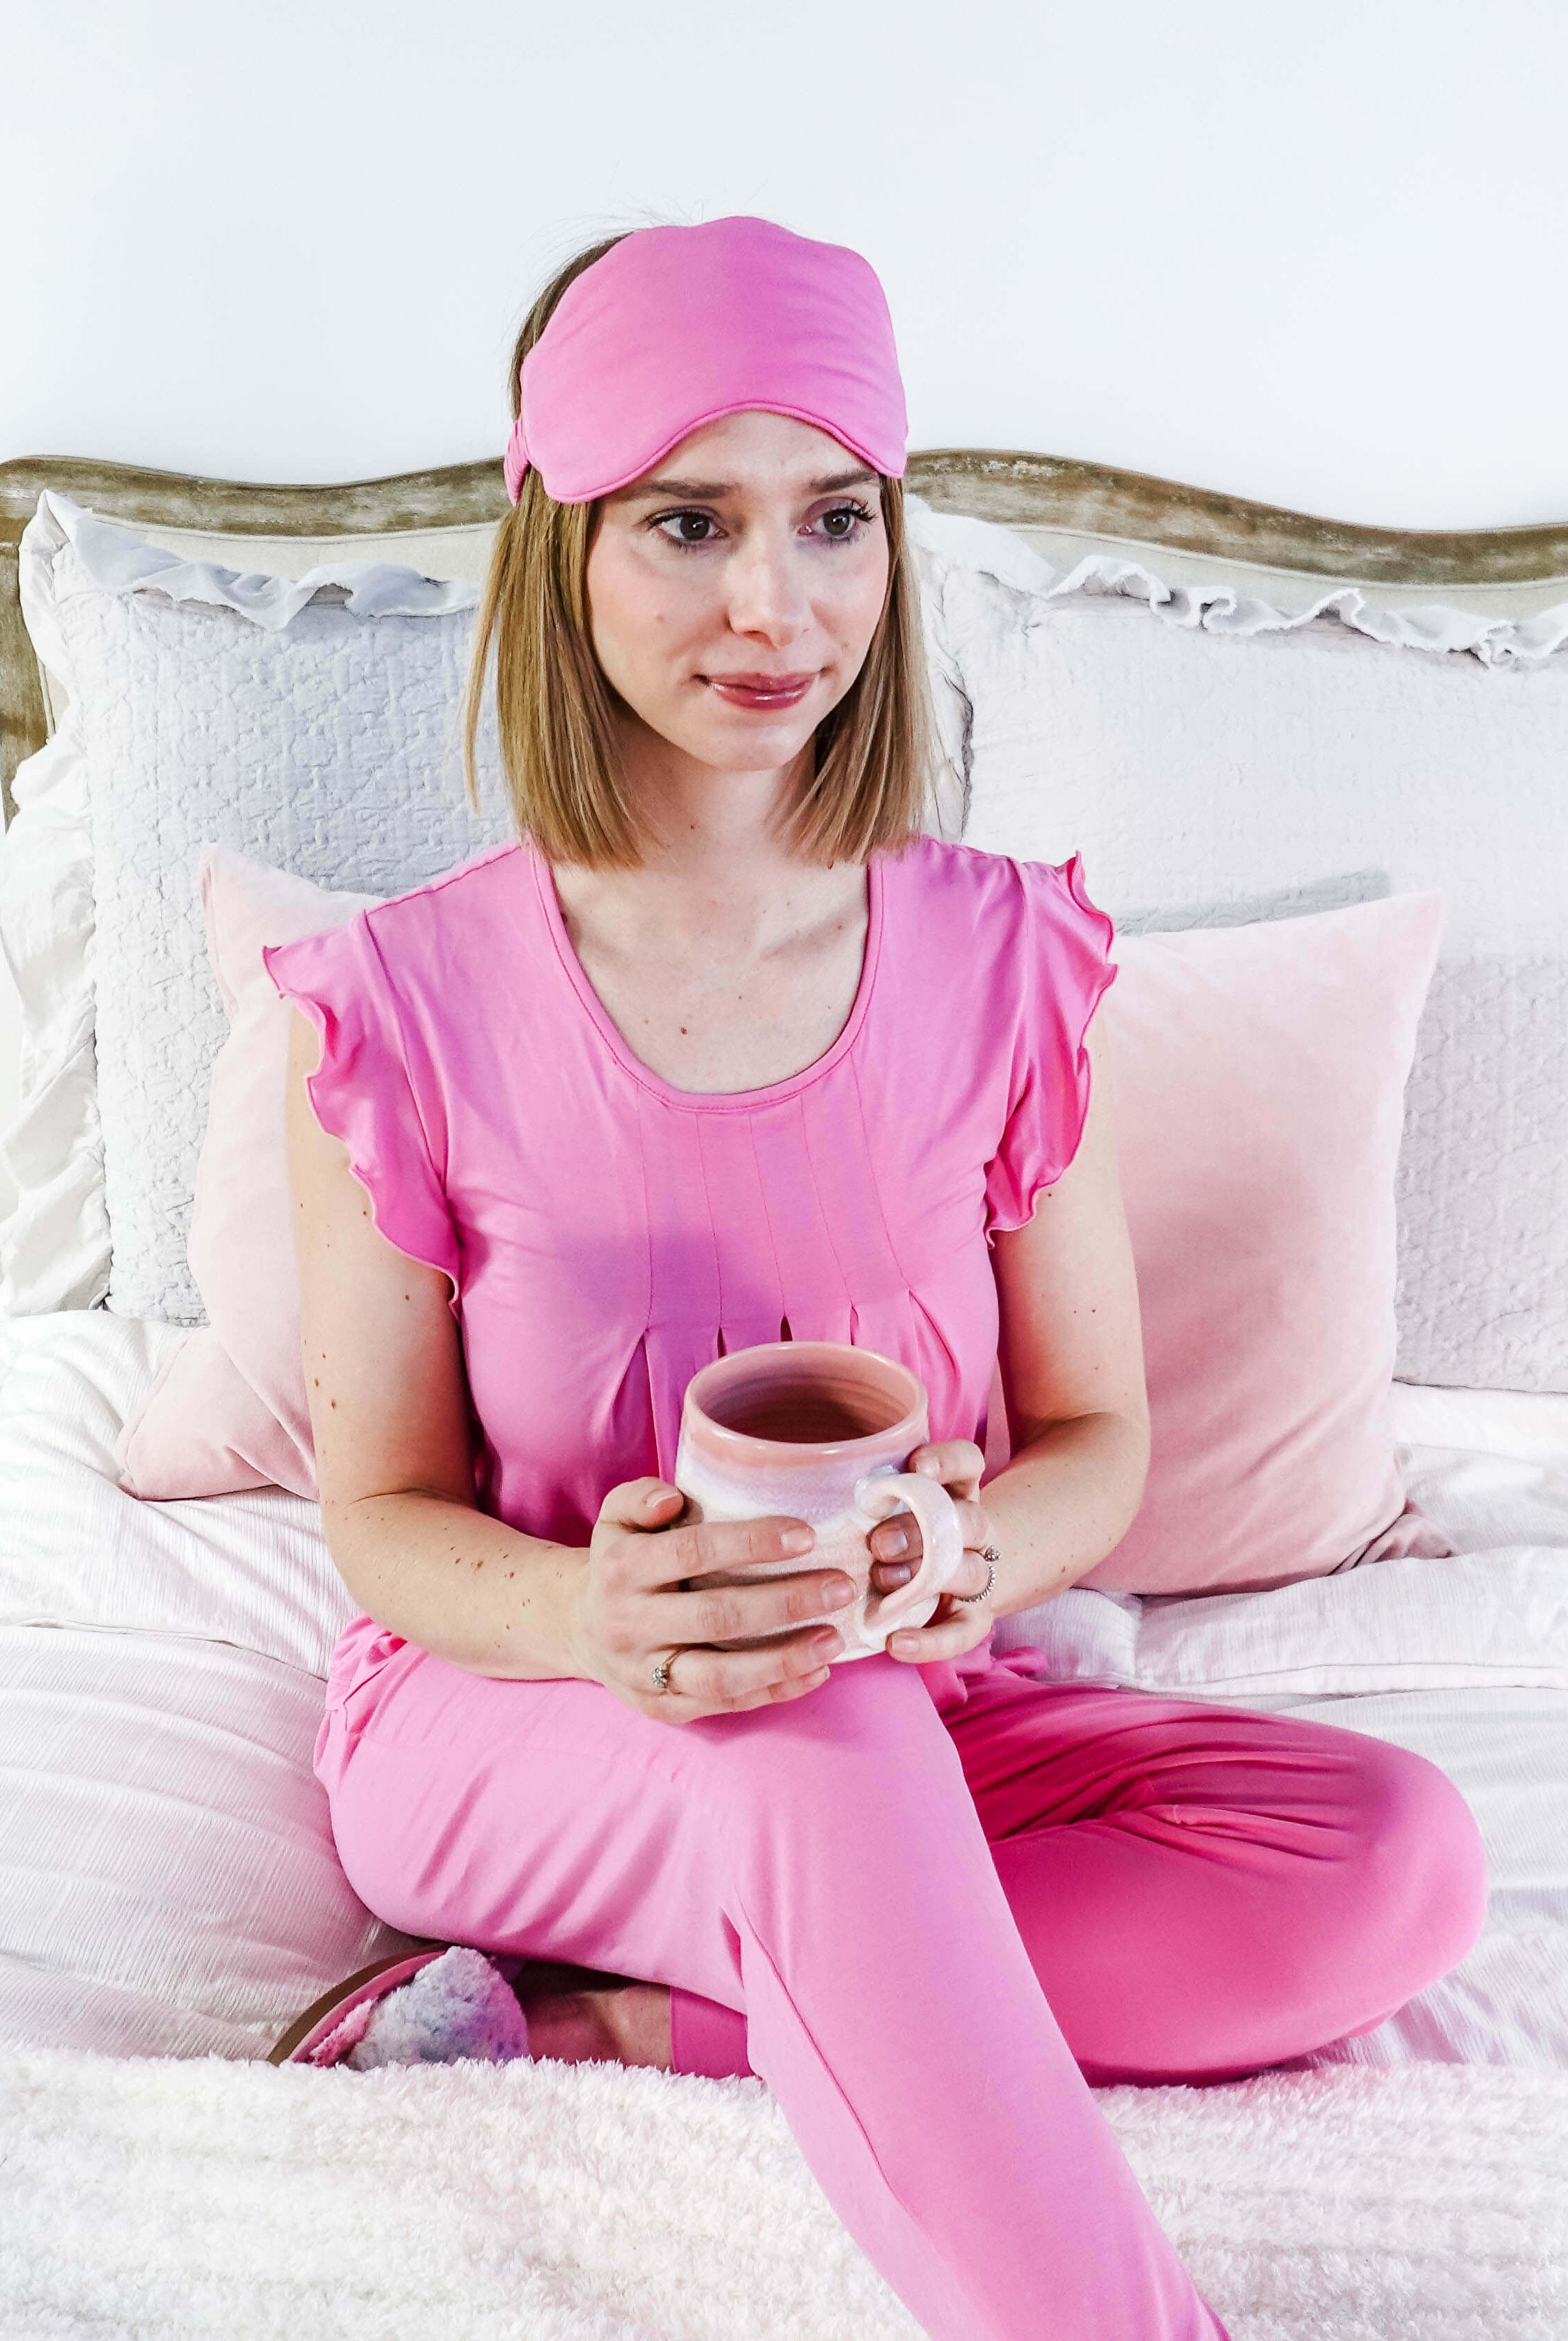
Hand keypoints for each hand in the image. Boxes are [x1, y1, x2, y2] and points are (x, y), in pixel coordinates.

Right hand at [574, 1477, 854, 1725]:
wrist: (576, 1626)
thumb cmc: (619, 1559)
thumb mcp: (616, 1516)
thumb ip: (640, 1496)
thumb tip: (673, 1500)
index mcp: (622, 1569)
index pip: (693, 1552)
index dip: (751, 1543)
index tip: (807, 1535)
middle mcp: (628, 1624)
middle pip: (715, 1617)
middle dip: (785, 1603)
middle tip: (841, 1587)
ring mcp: (643, 1673)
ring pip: (719, 1677)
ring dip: (784, 1660)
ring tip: (834, 1639)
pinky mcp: (661, 1708)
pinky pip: (723, 1705)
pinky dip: (773, 1691)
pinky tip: (816, 1672)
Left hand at [865, 1439, 995, 1665]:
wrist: (943, 1583)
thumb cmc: (895, 1534)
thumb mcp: (885, 1508)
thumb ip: (865, 1496)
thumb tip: (806, 1482)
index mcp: (955, 1491)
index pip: (968, 1463)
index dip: (947, 1462)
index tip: (916, 1467)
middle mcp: (972, 1530)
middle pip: (970, 1521)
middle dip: (923, 1530)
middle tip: (878, 1543)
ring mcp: (976, 1574)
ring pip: (971, 1571)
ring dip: (926, 1578)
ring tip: (881, 1583)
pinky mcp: (973, 1619)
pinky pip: (963, 1632)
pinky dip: (932, 1641)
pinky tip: (896, 1643)